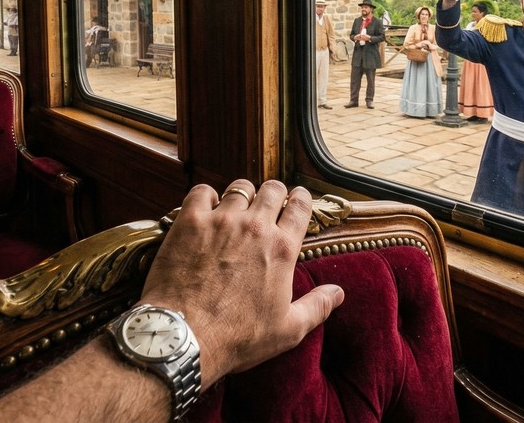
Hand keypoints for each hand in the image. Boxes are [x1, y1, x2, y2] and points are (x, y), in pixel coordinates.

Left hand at [139, 180, 343, 387]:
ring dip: (242, 195)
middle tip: (268, 204)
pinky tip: (206, 209)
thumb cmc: (237, 336)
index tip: (297, 199)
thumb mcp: (287, 329)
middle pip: (272, 189)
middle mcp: (255, 227)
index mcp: (282, 249)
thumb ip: (316, 307)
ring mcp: (221, 221)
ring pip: (239, 188)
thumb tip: (338, 293)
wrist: (186, 335)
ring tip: (237, 207)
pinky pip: (202, 191)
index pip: (300, 206)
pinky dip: (206, 196)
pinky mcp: (190, 222)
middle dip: (274, 193)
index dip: (301, 199)